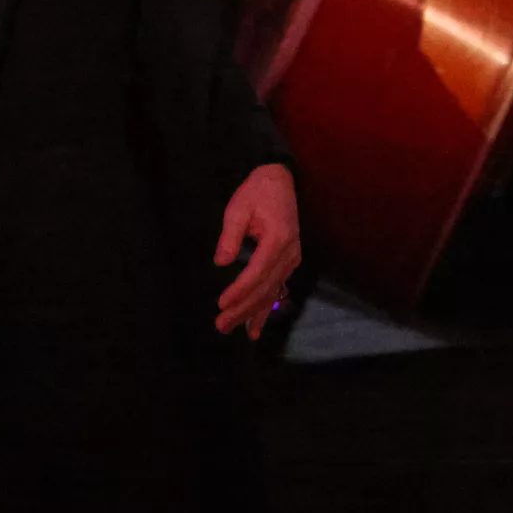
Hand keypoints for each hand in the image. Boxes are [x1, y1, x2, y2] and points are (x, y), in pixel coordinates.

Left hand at [214, 164, 302, 338]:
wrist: (281, 181)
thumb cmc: (257, 192)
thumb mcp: (238, 208)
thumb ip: (229, 236)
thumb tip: (220, 262)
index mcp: (278, 240)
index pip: (257, 272)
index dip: (240, 290)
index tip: (221, 304)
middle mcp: (289, 254)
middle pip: (265, 289)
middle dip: (243, 309)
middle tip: (221, 325)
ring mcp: (291, 260)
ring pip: (272, 293)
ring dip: (254, 314)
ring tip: (236, 331)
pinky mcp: (288, 263)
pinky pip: (276, 289)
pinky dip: (265, 309)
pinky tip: (254, 326)